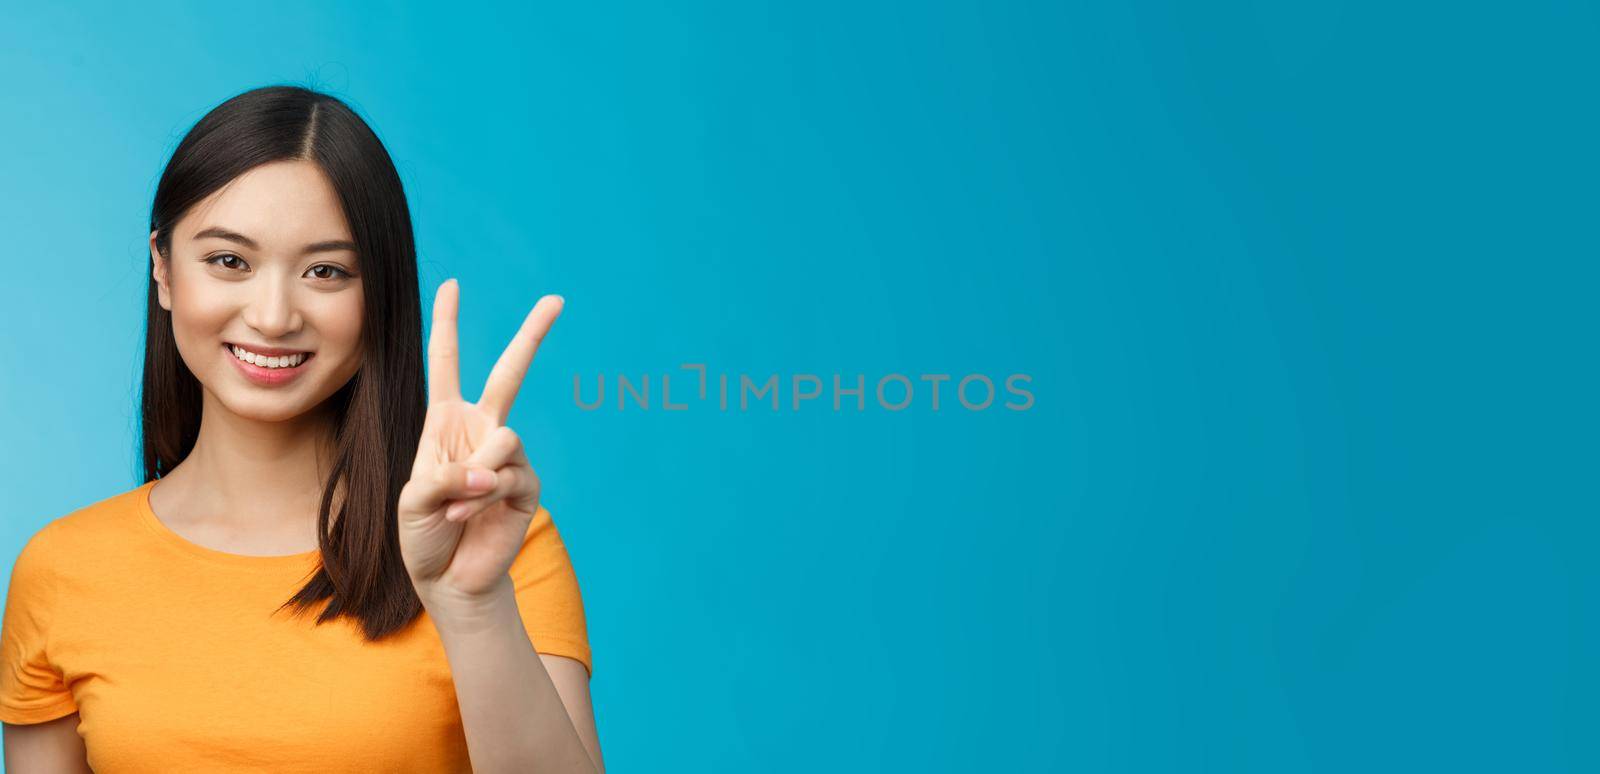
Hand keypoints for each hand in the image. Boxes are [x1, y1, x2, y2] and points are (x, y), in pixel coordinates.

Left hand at [397, 278, 564, 609]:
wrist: (449, 578)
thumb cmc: (422, 535)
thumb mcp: (414, 499)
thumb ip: (447, 476)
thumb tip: (490, 473)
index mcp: (445, 423)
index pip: (446, 363)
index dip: (447, 323)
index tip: (453, 284)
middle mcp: (481, 431)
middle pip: (511, 372)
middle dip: (533, 334)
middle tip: (557, 299)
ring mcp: (506, 457)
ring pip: (504, 438)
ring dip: (472, 478)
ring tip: (454, 508)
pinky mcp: (526, 485)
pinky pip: (507, 475)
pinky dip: (480, 499)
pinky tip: (466, 519)